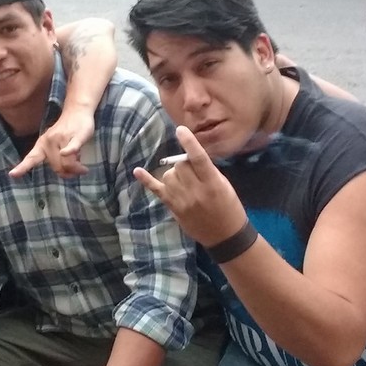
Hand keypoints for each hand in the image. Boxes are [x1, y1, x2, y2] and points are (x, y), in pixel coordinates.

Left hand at [9, 110, 92, 178]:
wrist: (77, 111)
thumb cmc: (66, 131)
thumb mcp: (56, 144)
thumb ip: (56, 159)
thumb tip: (64, 173)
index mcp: (42, 144)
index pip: (31, 158)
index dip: (22, 168)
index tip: (12, 175)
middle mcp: (49, 141)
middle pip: (57, 167)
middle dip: (68, 173)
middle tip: (77, 171)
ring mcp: (62, 138)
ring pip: (67, 163)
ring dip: (76, 169)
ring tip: (82, 168)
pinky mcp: (76, 136)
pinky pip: (72, 147)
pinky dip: (70, 151)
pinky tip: (69, 153)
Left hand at [132, 126, 247, 247]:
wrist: (224, 236)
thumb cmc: (229, 207)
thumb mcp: (224, 186)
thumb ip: (207, 171)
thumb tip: (190, 155)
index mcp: (213, 184)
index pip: (198, 159)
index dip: (189, 143)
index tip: (180, 130)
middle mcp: (196, 192)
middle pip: (180, 166)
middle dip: (185, 163)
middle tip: (194, 172)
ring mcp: (182, 201)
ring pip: (168, 175)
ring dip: (175, 173)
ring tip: (186, 182)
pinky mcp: (173, 208)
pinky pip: (156, 191)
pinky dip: (146, 180)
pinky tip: (137, 171)